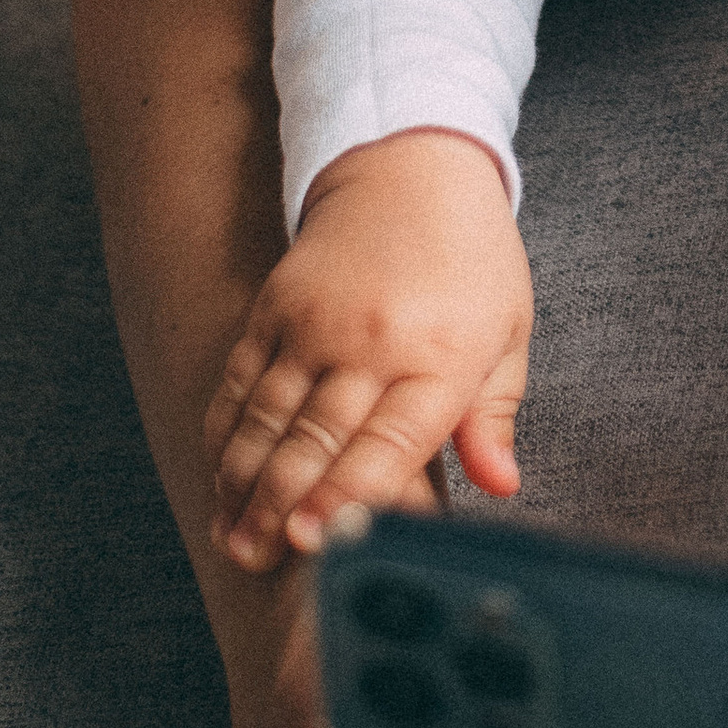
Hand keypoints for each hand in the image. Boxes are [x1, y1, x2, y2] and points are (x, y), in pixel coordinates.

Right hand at [206, 130, 533, 568]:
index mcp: (441, 357)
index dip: (347, 498)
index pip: (388, 443)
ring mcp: (316, 322)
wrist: (413, 167)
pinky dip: (227, 435)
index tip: (316, 545)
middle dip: (282, 508)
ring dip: (244, 485)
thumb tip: (502, 485)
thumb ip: (494, 416)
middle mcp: (373, 341)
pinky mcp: (275, 307)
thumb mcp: (507, 333)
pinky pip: (242, 382)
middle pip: (316, 439)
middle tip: (258, 560)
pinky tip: (219, 480)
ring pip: (268, 418)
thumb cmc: (472, 262)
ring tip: (232, 541)